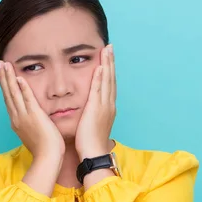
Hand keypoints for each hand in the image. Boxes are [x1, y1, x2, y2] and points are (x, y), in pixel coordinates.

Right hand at [0, 61, 64, 160]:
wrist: (47, 158)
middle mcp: (17, 117)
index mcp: (16, 121)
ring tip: (4, 64)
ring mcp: (24, 116)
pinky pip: (27, 99)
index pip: (9, 99)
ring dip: (8, 77)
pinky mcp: (34, 116)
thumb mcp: (32, 135)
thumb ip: (30, 125)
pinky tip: (19, 78)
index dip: (4, 86)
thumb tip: (30, 122)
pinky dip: (23, 88)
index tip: (1, 74)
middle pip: (7, 93)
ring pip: (14, 93)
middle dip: (3, 77)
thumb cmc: (44, 149)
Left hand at [75, 44, 116, 158]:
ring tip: (107, 50)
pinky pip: (99, 90)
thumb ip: (93, 116)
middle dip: (111, 62)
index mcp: (108, 108)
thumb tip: (91, 114)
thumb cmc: (91, 143)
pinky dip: (101, 78)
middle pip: (111, 79)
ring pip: (107, 81)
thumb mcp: (93, 126)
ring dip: (108, 64)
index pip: (109, 85)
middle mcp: (109, 105)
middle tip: (110, 47)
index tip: (108, 58)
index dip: (109, 70)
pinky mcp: (96, 109)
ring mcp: (104, 106)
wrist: (94, 153)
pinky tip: (101, 66)